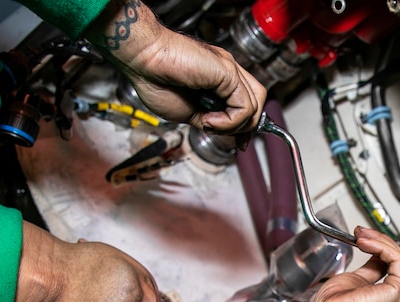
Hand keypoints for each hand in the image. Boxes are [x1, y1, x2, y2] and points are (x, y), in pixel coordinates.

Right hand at [92, 1, 264, 138]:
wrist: (142, 60)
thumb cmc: (155, 80)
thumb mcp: (187, 112)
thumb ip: (209, 120)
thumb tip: (223, 132)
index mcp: (218, 78)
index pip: (248, 103)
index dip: (246, 126)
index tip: (239, 143)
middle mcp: (227, 71)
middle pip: (257, 103)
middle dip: (245, 127)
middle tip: (219, 132)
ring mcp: (229, 70)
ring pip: (255, 106)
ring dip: (234, 126)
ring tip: (209, 123)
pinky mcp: (228, 72)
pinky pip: (244, 107)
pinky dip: (228, 122)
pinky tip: (208, 119)